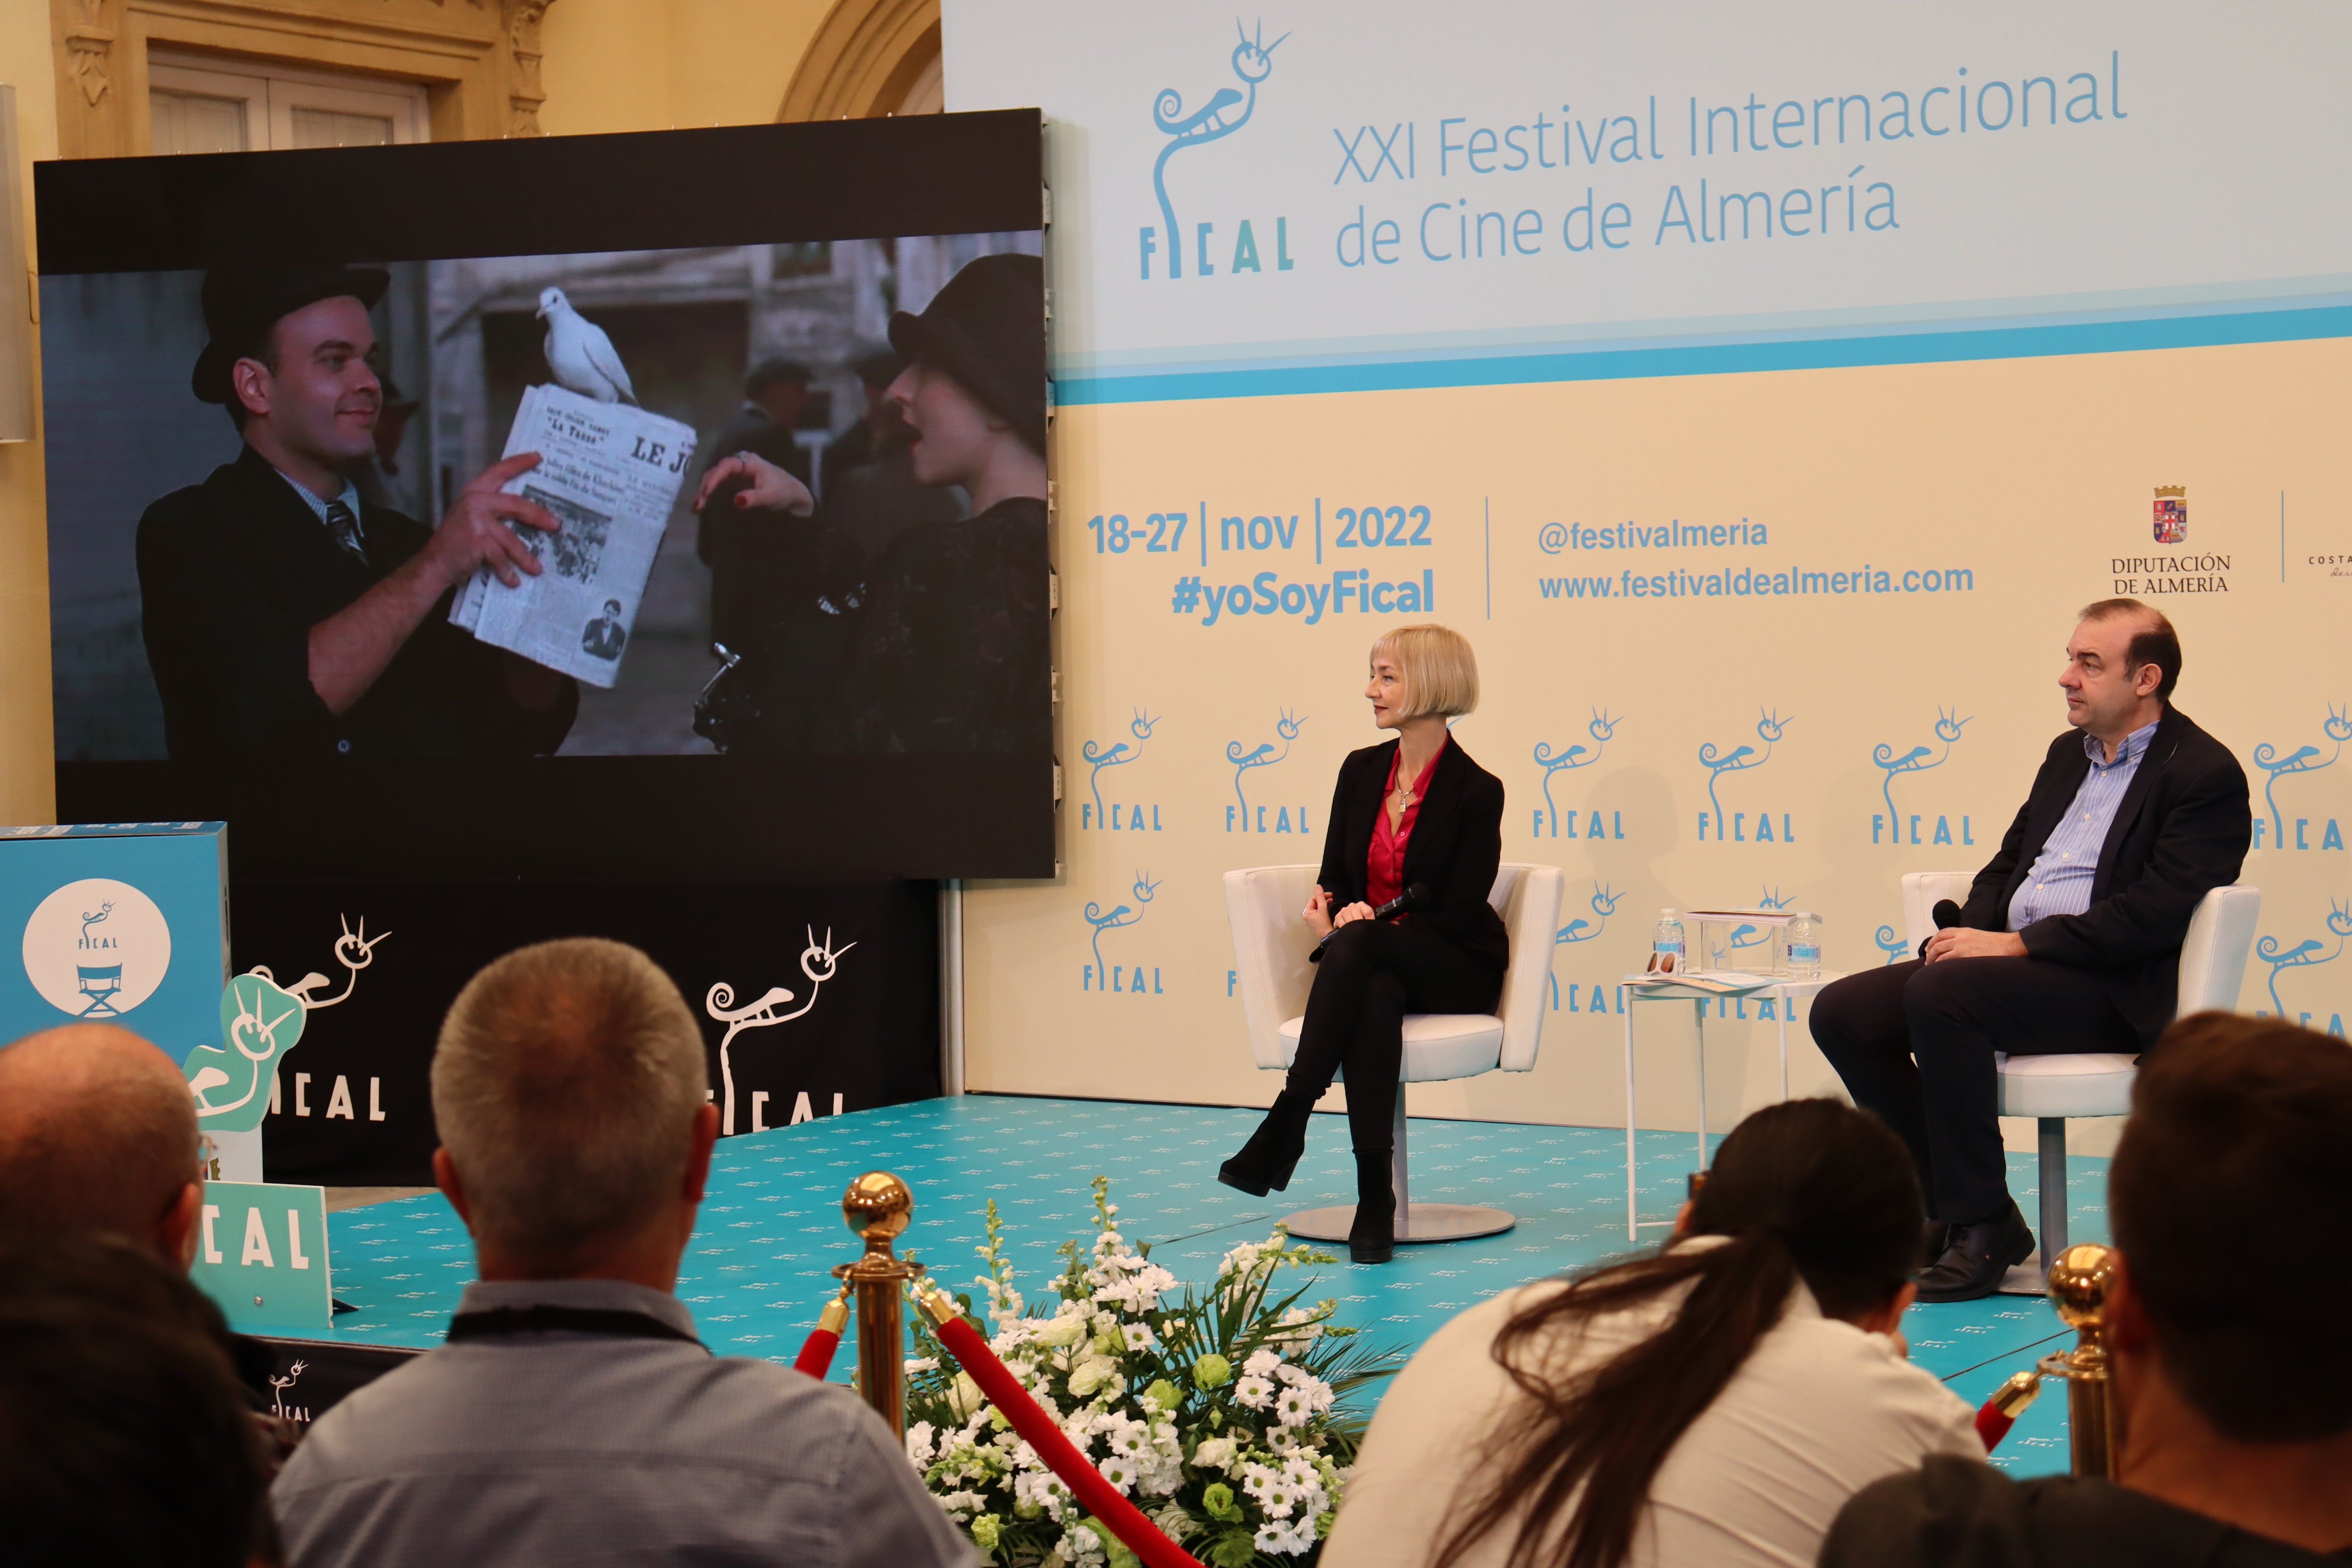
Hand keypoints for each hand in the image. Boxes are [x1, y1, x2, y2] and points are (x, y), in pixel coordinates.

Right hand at [424, 452, 558, 589]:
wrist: (433, 563)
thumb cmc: (455, 542)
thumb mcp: (470, 517)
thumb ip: (492, 511)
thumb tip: (528, 514)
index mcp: (474, 492)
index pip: (499, 471)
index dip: (518, 463)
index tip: (538, 457)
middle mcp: (475, 501)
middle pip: (516, 504)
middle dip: (538, 516)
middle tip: (556, 525)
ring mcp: (476, 520)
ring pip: (511, 538)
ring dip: (525, 557)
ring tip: (536, 569)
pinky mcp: (478, 540)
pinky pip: (501, 557)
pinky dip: (508, 571)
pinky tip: (513, 581)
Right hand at [693, 451, 813, 516]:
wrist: (790, 493)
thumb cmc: (783, 492)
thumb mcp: (771, 497)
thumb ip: (755, 498)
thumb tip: (737, 500)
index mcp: (749, 462)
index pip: (727, 466)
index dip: (715, 478)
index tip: (706, 492)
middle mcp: (738, 463)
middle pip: (716, 471)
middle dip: (705, 487)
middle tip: (698, 505)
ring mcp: (734, 471)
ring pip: (713, 477)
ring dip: (703, 491)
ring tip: (696, 508)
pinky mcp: (732, 480)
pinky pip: (716, 485)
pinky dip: (707, 494)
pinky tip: (699, 506)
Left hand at [1302, 886, 1332, 940]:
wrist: (1328, 935)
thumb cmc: (1324, 925)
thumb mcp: (1322, 908)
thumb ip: (1320, 897)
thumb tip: (1317, 887)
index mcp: (1307, 913)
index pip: (1313, 899)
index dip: (1321, 896)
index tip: (1329, 895)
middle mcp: (1308, 916)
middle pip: (1315, 903)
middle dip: (1323, 899)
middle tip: (1331, 897)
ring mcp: (1312, 920)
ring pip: (1317, 908)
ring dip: (1324, 903)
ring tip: (1331, 901)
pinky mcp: (1316, 922)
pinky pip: (1319, 912)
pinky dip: (1324, 909)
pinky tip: (1328, 908)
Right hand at [1330, 901, 1376, 929]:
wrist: (1349, 919)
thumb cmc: (1360, 919)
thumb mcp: (1367, 918)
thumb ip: (1370, 919)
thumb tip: (1373, 926)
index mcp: (1361, 904)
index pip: (1368, 912)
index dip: (1370, 920)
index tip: (1369, 927)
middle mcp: (1352, 905)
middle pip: (1358, 919)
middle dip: (1360, 926)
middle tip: (1361, 931)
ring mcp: (1344, 910)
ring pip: (1350, 922)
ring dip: (1352, 928)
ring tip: (1354, 931)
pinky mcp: (1338, 916)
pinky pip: (1343, 925)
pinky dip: (1346, 929)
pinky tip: (1347, 930)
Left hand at [1924, 927, 2027, 962]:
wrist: (2011, 946)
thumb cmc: (1998, 945)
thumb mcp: (1979, 937)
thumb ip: (1966, 941)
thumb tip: (1957, 950)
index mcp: (1964, 931)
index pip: (1942, 933)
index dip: (1933, 941)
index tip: (1928, 948)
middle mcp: (1960, 936)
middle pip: (1937, 943)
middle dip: (1930, 952)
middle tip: (1928, 961)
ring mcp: (1962, 945)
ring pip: (1939, 951)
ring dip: (1933, 960)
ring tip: (1932, 968)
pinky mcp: (1965, 955)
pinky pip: (1946, 960)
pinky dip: (1940, 965)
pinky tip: (1939, 970)